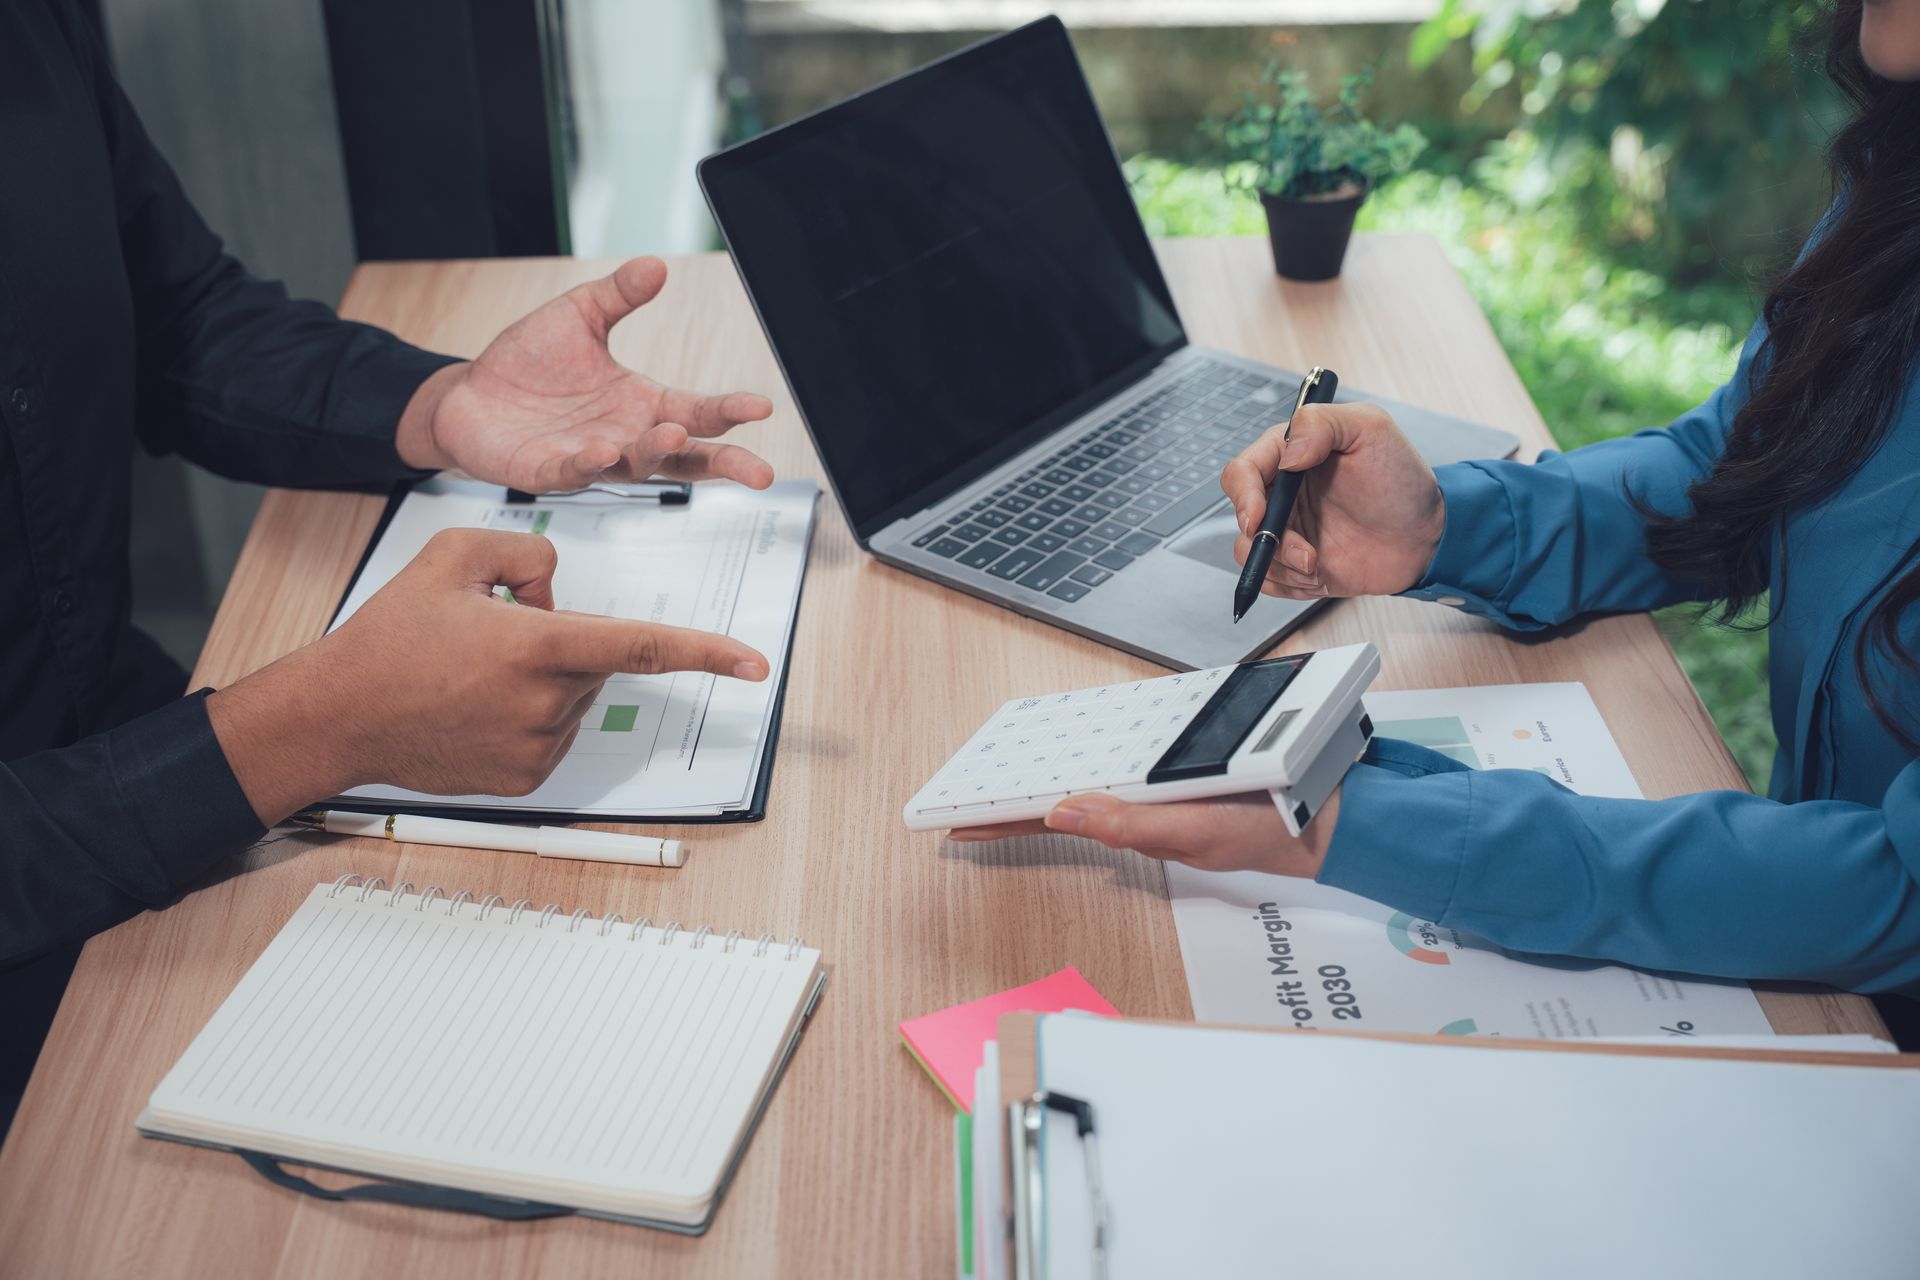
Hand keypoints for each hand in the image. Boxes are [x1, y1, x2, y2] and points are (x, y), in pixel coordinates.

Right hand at [206, 529, 768, 822]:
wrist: (338, 715)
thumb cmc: (389, 638)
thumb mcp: (452, 557)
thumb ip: (524, 554)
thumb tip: (557, 588)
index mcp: (539, 648)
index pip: (642, 648)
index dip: (706, 653)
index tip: (754, 664)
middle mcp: (547, 703)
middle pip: (598, 662)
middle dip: (565, 641)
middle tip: (495, 635)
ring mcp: (539, 748)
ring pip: (577, 698)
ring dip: (545, 680)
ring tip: (473, 676)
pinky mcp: (527, 778)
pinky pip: (555, 734)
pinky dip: (530, 716)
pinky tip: (475, 708)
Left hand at [393, 257, 775, 493]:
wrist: (468, 394)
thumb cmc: (528, 363)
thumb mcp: (579, 315)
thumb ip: (619, 295)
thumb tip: (655, 265)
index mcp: (642, 404)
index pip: (698, 413)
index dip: (729, 411)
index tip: (761, 407)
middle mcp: (625, 437)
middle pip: (685, 458)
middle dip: (722, 464)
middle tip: (757, 471)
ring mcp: (588, 458)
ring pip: (634, 465)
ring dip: (654, 452)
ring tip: (672, 434)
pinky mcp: (545, 471)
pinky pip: (572, 472)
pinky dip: (589, 464)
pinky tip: (604, 451)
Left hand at [947, 787, 1339, 878]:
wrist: (1321, 815)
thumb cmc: (1262, 832)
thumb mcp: (1191, 831)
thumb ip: (1127, 824)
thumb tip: (1059, 811)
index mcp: (1127, 823)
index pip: (1046, 821)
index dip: (998, 821)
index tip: (951, 823)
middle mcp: (1134, 807)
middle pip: (1056, 798)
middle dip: (1008, 798)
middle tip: (961, 792)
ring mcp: (1153, 788)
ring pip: (1085, 777)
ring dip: (1043, 774)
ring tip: (1000, 768)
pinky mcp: (1176, 766)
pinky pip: (1123, 754)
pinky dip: (1093, 748)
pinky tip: (1076, 741)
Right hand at [1221, 402, 1444, 599]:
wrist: (1427, 535)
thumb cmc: (1402, 479)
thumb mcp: (1370, 429)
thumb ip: (1322, 423)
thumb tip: (1288, 453)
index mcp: (1291, 454)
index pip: (1242, 471)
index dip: (1242, 495)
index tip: (1257, 519)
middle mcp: (1283, 493)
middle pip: (1241, 516)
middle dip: (1265, 540)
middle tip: (1302, 553)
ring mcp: (1289, 530)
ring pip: (1250, 552)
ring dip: (1281, 566)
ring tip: (1318, 566)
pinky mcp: (1297, 565)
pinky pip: (1269, 581)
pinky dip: (1289, 585)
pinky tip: (1320, 576)